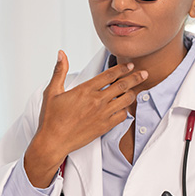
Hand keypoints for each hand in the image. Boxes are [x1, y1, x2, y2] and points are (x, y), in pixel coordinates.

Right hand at [24, 51, 147, 186]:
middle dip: (135, 78)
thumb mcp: (52, 92)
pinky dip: (126, 110)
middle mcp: (96, 101)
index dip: (122, 68)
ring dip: (132, 93)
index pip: (109, 75)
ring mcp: (102, 114)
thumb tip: (61, 54)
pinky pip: (122, 116)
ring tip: (136, 90)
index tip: (130, 65)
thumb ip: (59, 71)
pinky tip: (125, 107)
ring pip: (125, 100)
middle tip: (144, 73)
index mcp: (85, 90)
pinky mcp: (104, 127)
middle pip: (122, 86)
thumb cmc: (51, 118)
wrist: (53, 142)